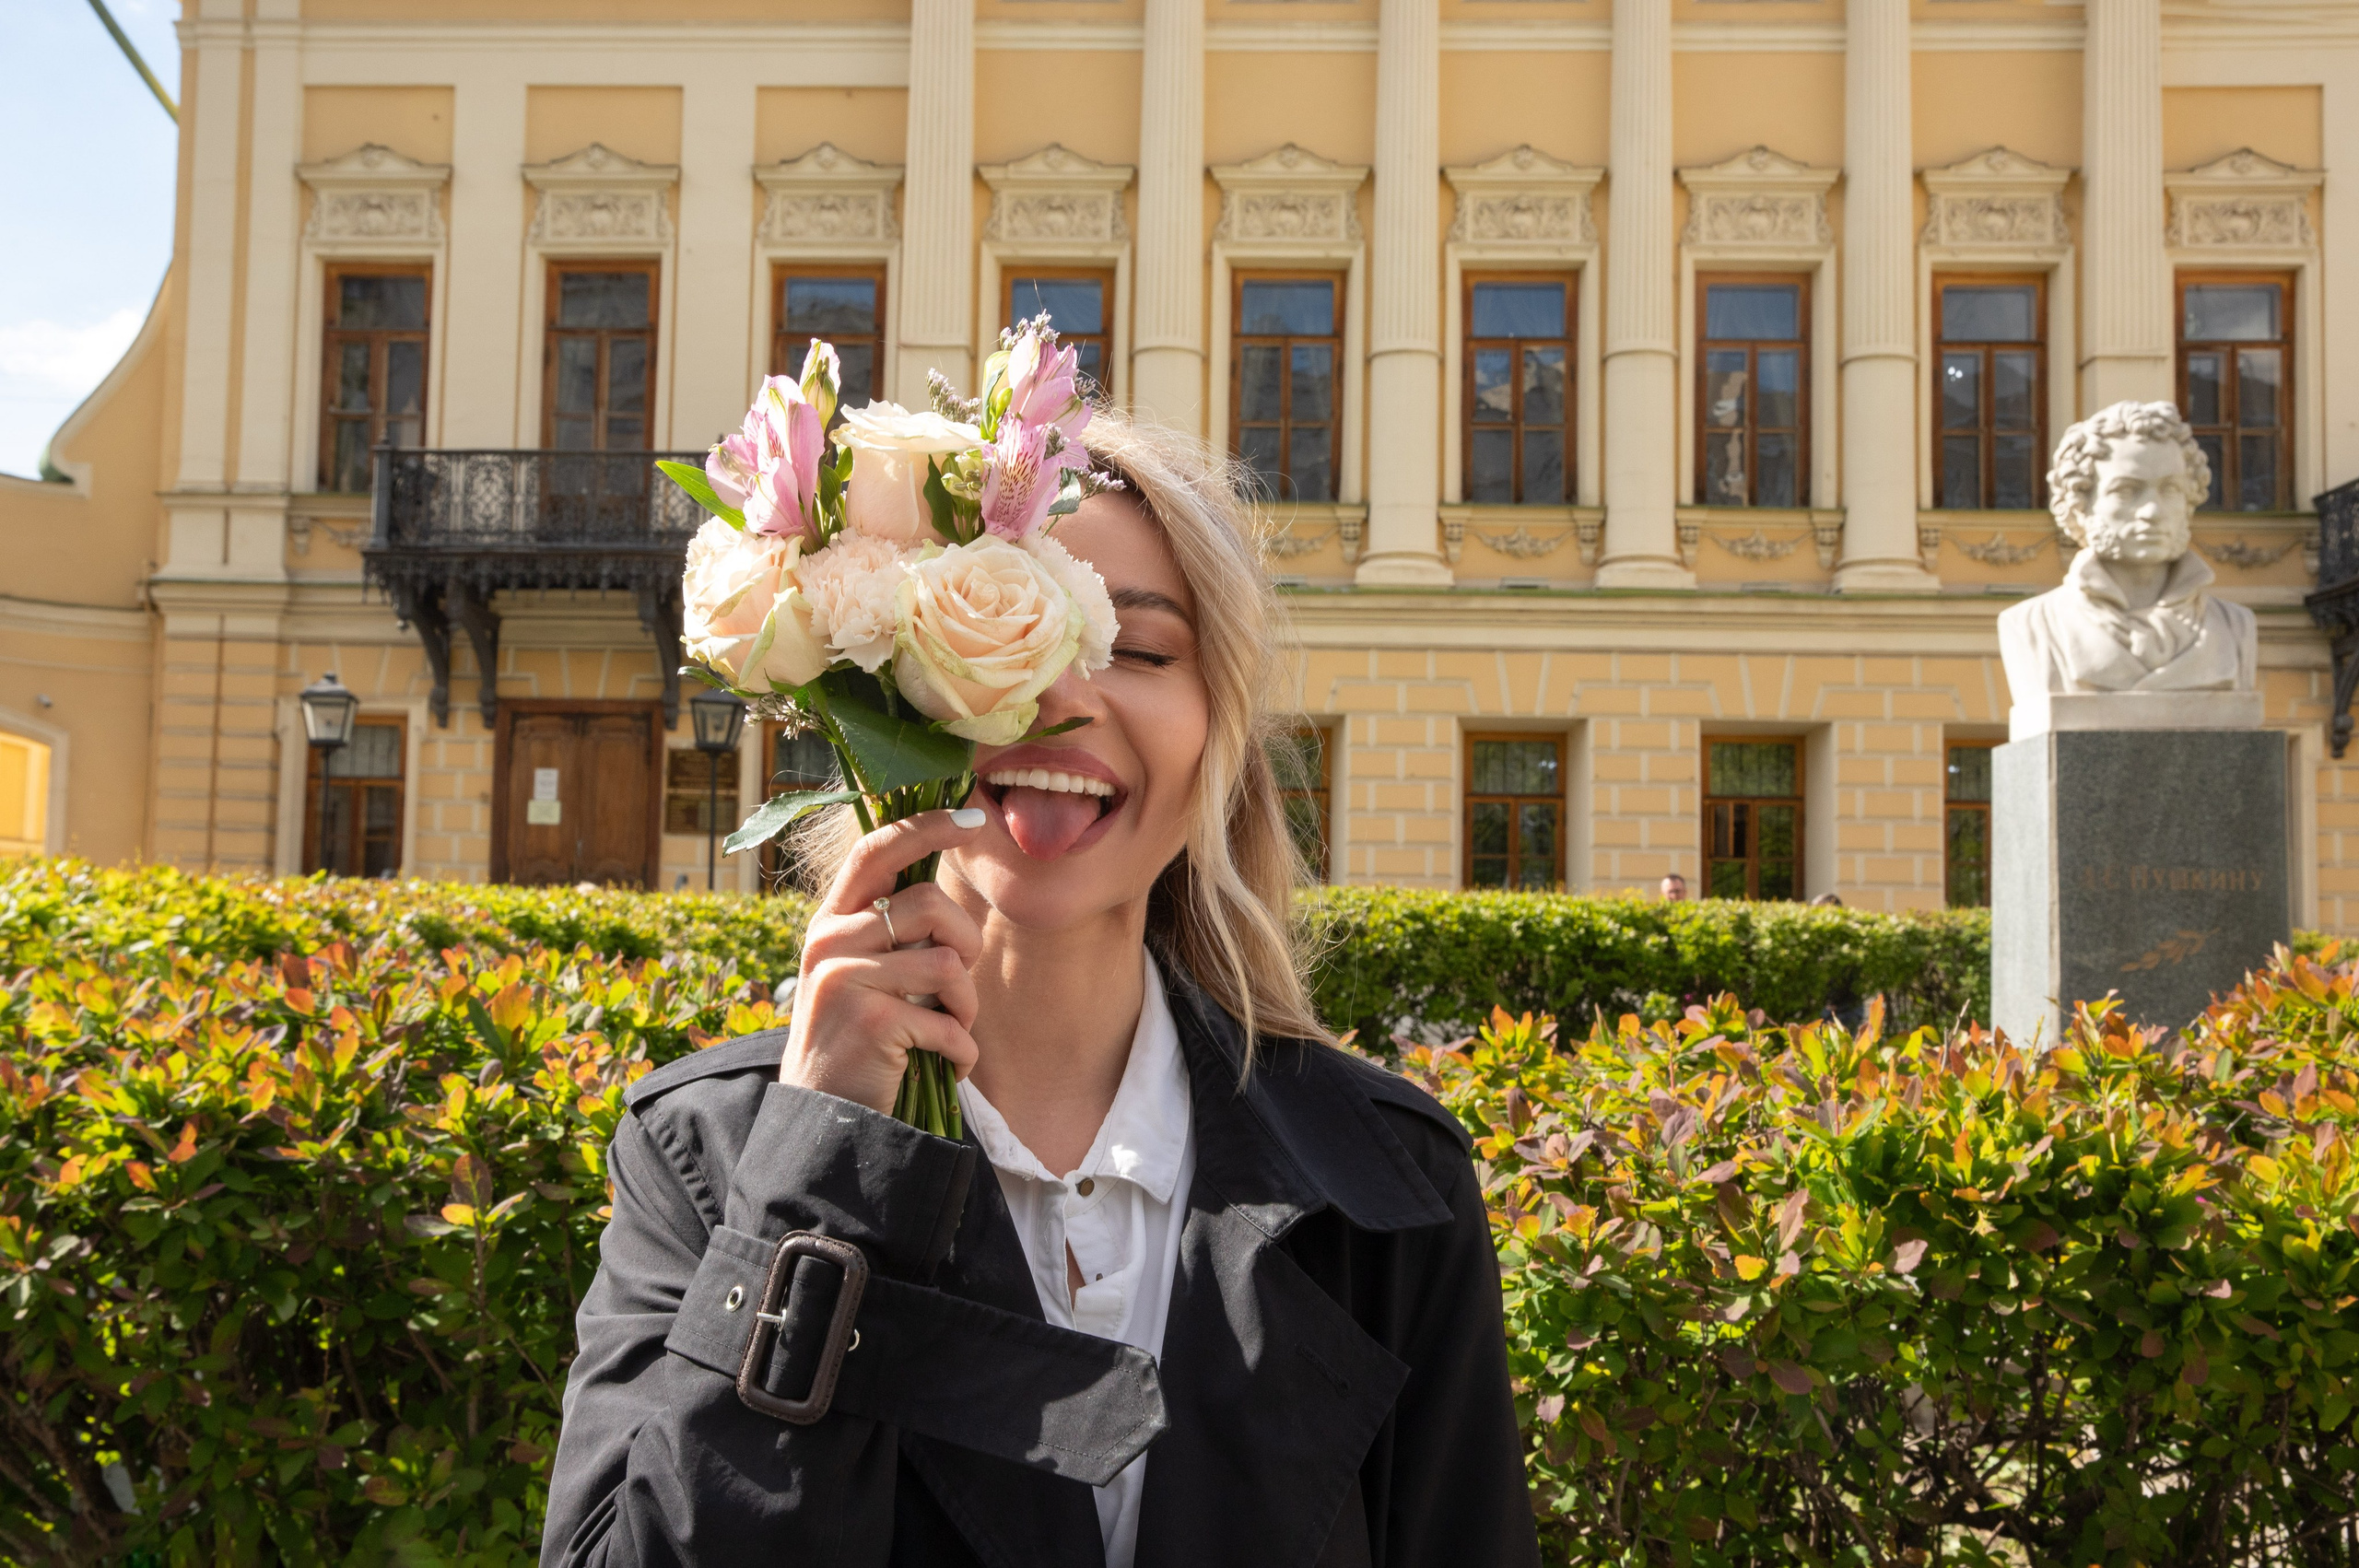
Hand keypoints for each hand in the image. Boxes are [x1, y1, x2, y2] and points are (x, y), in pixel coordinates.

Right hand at [779, 809, 986, 1114]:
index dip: (925, 826)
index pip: (876, 850)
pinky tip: (948, 1065)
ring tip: (950, 1031)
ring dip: (966, 1006)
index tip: (972, 819)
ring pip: (947, 963)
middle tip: (959, 984)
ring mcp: (845, 979)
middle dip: (965, 942)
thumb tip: (946, 887)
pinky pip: (949, 1021)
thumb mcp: (862, 974)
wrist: (825, 1119)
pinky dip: (963, 1050)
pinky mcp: (870, 1021)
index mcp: (831, 922)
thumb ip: (891, 931)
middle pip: (929, 903)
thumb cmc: (859, 1042)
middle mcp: (829, 941)